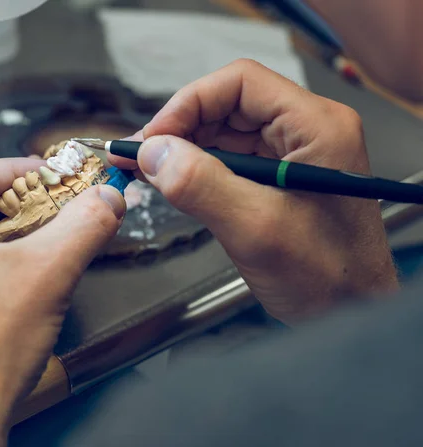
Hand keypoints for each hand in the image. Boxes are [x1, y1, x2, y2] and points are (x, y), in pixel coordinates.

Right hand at [110, 59, 397, 324]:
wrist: (353, 312)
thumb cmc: (330, 278)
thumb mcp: (257, 229)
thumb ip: (201, 186)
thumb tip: (153, 153)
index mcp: (317, 127)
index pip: (240, 84)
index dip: (188, 103)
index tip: (153, 136)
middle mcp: (308, 131)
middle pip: (229, 105)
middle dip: (180, 127)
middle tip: (142, 155)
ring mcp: (294, 154)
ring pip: (226, 132)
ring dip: (185, 147)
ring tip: (151, 170)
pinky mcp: (280, 177)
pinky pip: (231, 158)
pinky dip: (198, 167)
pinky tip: (176, 181)